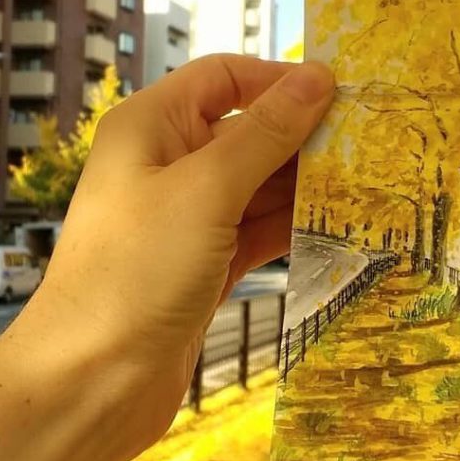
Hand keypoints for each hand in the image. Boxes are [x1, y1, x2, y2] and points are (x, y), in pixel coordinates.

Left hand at [11, 55, 334, 457]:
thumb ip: (266, 133)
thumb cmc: (136, 271)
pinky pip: (256, 230)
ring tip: (367, 185)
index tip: (341, 94)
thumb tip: (317, 77)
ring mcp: (186, 217)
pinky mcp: (203, 264)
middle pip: (247, 131)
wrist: (89, 384)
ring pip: (257, 184)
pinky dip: (292, 227)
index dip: (279, 80)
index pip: (224, 78)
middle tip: (369, 145)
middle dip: (303, 138)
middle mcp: (167, 163)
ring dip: (305, 186)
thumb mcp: (207, 190)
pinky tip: (337, 227)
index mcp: (152, 126)